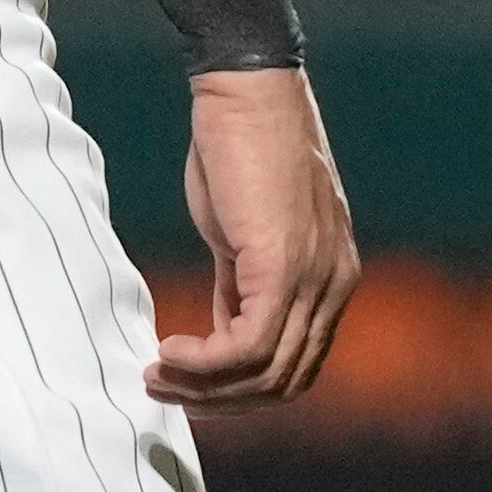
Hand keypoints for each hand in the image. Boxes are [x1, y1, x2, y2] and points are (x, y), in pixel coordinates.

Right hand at [149, 67, 357, 410]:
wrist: (246, 91)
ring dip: (207, 388)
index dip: (243, 387)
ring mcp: (314, 280)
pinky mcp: (283, 267)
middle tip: (165, 390)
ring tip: (157, 376)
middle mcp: (334, 287)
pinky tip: (169, 351)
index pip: (299, 363)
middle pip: (288, 382)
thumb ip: (244, 280)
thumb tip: (224, 327)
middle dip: (223, 400)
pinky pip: (250, 344)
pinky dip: (206, 362)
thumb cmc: (238, 147)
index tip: (190, 383)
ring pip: (269, 372)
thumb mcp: (245, 228)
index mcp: (332, 279)